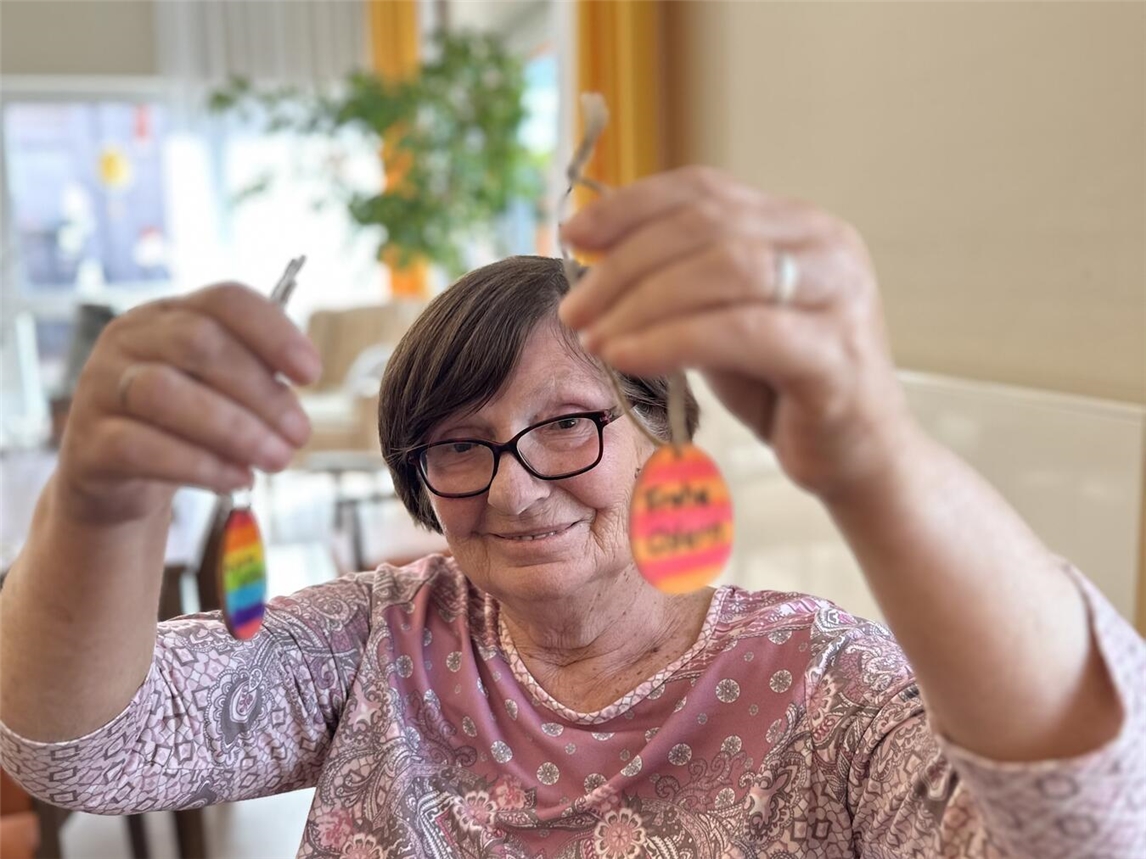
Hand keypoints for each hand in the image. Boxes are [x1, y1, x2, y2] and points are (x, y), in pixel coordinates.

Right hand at [55, 283, 320, 525]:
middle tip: (300, 434)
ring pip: (164, 393)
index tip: (311, 374)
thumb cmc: (184, 420)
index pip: (225, 300)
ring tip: (277, 459)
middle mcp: (130, 338)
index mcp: (171, 314)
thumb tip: (297, 402)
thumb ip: (259, 382)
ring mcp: (101, 387)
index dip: (274, 332)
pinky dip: (199, 465)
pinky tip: (238, 478)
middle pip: (199, 344)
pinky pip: (140, 447)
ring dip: (234, 430)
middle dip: (261, 392)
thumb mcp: (221, 388)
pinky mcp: (88, 442)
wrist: (118, 473)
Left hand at [558, 166, 920, 500]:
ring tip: (592, 338)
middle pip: (706, 226)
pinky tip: (627, 358)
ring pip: (723, 269)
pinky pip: (740, 332)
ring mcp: (838, 297)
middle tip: (575, 308)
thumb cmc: (782, 389)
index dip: (631, 205)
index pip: (704, 190)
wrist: (857, 458)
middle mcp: (825, 247)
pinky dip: (671, 340)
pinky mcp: (835, 355)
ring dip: (641, 302)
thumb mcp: (719, 320)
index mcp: (798, 226)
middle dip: (624, 264)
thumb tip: (597, 249)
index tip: (572, 234)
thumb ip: (678, 281)